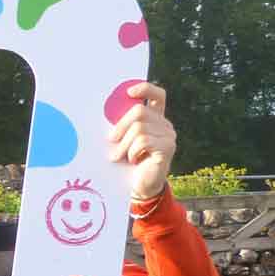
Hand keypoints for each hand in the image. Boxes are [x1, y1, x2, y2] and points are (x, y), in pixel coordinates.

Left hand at [108, 82, 175, 201]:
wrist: (140, 187)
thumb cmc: (129, 163)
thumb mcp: (124, 140)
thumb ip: (123, 125)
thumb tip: (105, 110)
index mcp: (156, 119)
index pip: (158, 95)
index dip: (145, 89)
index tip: (129, 92)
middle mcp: (165, 125)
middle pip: (140, 111)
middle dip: (120, 126)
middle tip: (111, 141)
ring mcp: (169, 136)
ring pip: (139, 128)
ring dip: (123, 144)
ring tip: (119, 156)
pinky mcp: (167, 149)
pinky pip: (143, 141)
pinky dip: (132, 151)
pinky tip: (132, 160)